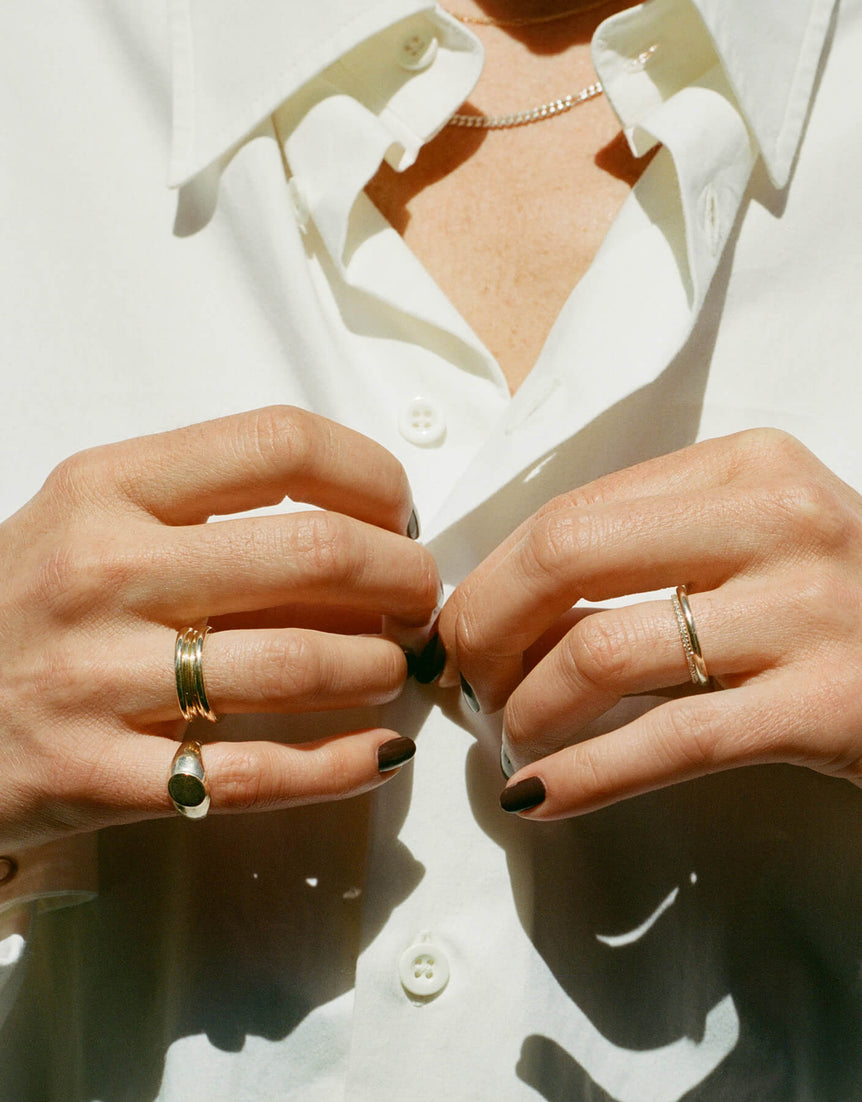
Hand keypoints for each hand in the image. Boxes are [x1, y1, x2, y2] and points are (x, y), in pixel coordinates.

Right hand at [0, 406, 437, 848]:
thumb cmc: (24, 600)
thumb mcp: (88, 515)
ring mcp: (94, 677)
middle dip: (402, 577)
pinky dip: (339, 766)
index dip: (370, 477)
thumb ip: (202, 504)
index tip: (397, 512)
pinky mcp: (95, 775)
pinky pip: (251, 775)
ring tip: (393, 667)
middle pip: (314, 555)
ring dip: (379, 667)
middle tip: (418, 597)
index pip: (278, 444)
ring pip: (297, 665)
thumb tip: (358, 519)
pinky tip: (380, 753)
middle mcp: (103, 571)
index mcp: (107, 488)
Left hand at [437, 429, 861, 817]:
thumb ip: (648, 543)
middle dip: (485, 631)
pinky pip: (667, 744)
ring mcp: (809, 612)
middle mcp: (779, 520)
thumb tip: (502, 595)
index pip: (571, 514)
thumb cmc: (832, 603)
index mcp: (745, 466)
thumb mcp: (751, 537)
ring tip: (510, 739)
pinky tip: (536, 797)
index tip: (459, 628)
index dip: (491, 578)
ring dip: (525, 710)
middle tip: (467, 683)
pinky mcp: (827, 707)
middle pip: (565, 561)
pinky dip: (582, 776)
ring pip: (602, 657)